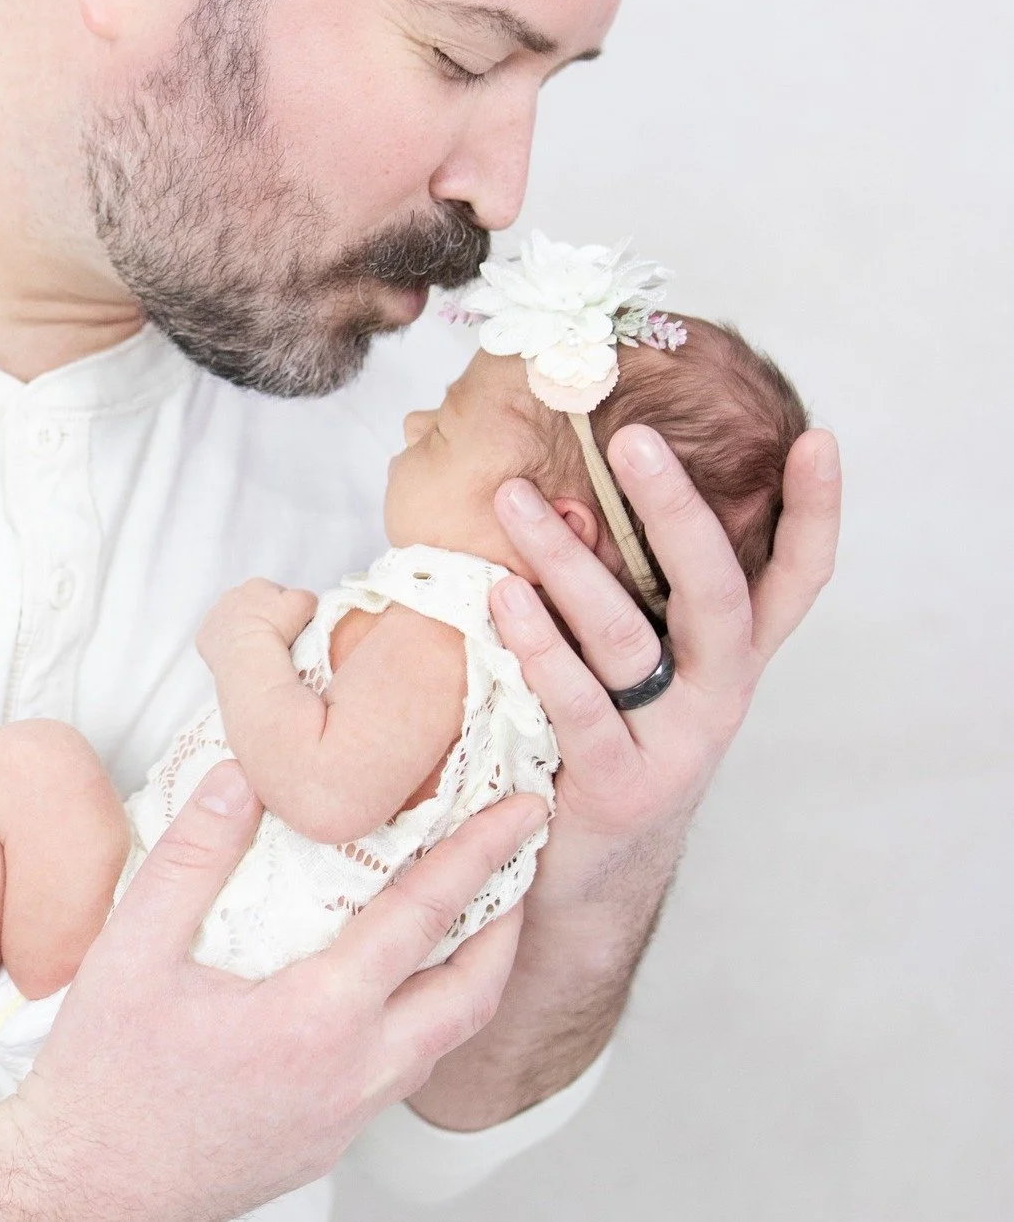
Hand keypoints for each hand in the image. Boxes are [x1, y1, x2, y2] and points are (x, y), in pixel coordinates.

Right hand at [0, 760, 546, 1221]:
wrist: (84, 1190)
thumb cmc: (107, 1079)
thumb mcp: (133, 949)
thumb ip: (193, 855)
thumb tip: (240, 775)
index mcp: (315, 1019)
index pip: (423, 920)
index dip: (479, 856)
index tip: (519, 812)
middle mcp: (351, 1074)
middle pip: (472, 993)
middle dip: (510, 919)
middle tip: (522, 860)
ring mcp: (345, 1114)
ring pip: (447, 1039)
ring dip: (475, 971)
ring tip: (478, 912)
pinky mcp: (329, 1137)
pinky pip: (407, 1068)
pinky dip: (429, 1013)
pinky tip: (398, 981)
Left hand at [195, 576, 316, 669]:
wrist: (248, 653)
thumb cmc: (278, 628)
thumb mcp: (305, 604)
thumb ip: (307, 598)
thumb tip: (304, 603)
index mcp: (256, 585)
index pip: (274, 594)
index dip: (284, 611)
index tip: (289, 627)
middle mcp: (231, 595)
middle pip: (250, 607)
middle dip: (260, 619)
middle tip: (273, 639)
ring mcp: (214, 615)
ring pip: (231, 623)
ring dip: (241, 632)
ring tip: (254, 650)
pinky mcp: (203, 636)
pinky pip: (216, 640)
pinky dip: (225, 647)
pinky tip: (237, 657)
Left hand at [406, 424, 839, 1129]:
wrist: (578, 881)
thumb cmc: (593, 736)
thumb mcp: (619, 660)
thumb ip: (605, 586)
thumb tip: (552, 494)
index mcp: (728, 656)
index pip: (794, 577)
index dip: (814, 513)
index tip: (818, 440)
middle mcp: (718, 695)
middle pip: (719, 593)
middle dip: (679, 512)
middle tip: (632, 441)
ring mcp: (676, 746)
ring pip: (630, 639)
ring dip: (568, 564)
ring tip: (516, 501)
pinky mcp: (621, 789)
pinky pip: (581, 710)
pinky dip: (541, 652)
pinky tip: (503, 600)